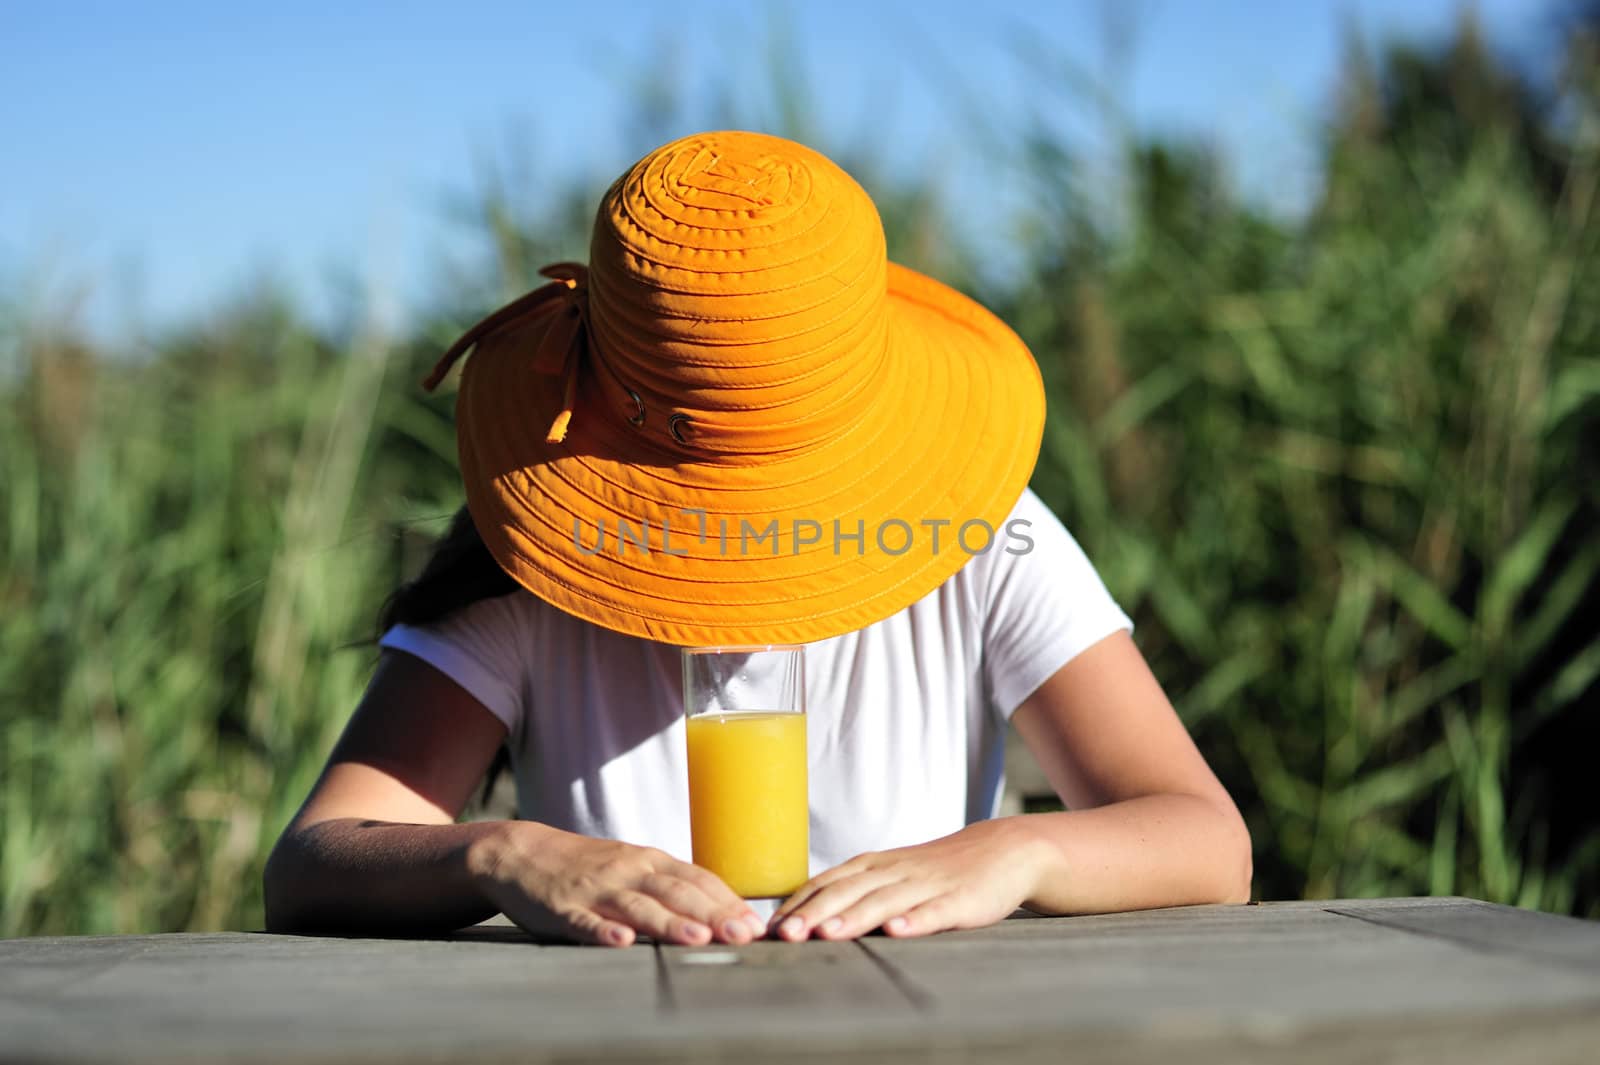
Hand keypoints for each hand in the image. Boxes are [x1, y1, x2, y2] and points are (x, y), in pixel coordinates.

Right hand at [468, 821, 763, 947]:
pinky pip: (586, 921)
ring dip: (669, 923)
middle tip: (743, 936)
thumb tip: (721, 910)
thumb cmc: (588, 867)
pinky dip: (603, 931)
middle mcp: (629, 872)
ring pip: (638, 907)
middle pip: (677, 893)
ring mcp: (596, 890)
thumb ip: (671, 886)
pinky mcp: (564, 908)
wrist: (524, 852)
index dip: (727, 902)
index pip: (697, 880)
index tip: (755, 925)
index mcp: (650, 862)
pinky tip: (620, 941)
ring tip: (697, 938)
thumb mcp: (634, 867)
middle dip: (713, 914)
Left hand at [769, 819, 1047, 941]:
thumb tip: (807, 916)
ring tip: (828, 934)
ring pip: (884, 901)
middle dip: (814, 913)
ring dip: (854, 918)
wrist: (1002, 850)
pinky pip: (934, 911)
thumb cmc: (938, 869)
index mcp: (875, 866)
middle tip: (786, 936)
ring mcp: (927, 885)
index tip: (770, 927)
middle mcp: (894, 871)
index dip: (798, 904)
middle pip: (848, 891)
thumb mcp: (892, 873)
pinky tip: (898, 931)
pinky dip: (915, 920)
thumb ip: (856, 891)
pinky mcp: (959, 900)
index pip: (827, 883)